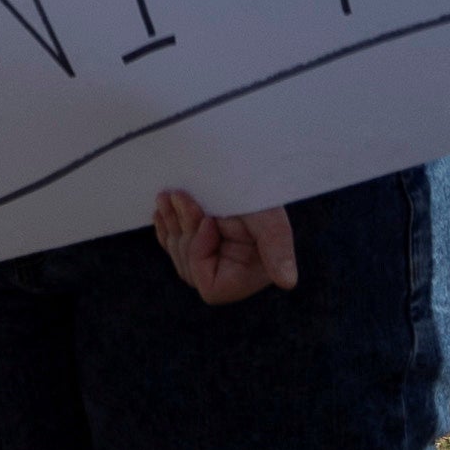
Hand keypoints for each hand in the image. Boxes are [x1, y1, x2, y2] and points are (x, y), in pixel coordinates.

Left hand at [150, 191, 297, 305]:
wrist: (250, 162)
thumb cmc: (262, 191)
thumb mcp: (269, 219)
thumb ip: (278, 250)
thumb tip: (289, 282)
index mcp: (249, 274)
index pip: (211, 288)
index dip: (201, 256)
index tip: (208, 221)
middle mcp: (232, 270)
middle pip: (190, 272)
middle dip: (183, 235)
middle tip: (180, 197)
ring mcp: (215, 255)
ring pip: (180, 257)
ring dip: (172, 225)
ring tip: (168, 196)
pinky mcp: (201, 239)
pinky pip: (174, 245)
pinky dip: (166, 227)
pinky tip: (161, 210)